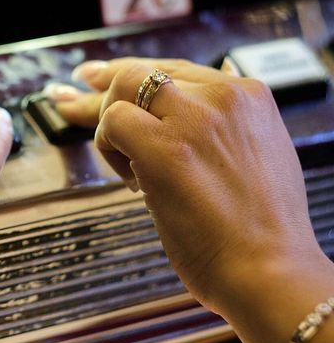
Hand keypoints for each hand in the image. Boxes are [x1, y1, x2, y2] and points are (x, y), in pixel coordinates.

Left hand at [44, 58, 322, 308]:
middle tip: (73, 100)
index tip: (101, 78)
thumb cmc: (258, 230)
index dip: (133, 77)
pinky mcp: (167, 149)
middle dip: (102, 90)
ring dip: (111, 126)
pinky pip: (114, 123)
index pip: (174, 71)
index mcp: (245, 97)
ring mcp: (195, 119)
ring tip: (128, 168)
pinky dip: (109, 150)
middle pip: (143, 72)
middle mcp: (222, 98)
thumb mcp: (257, 157)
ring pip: (125, 88)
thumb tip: (176, 121)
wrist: (269, 271)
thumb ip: (224, 130)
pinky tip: (132, 180)